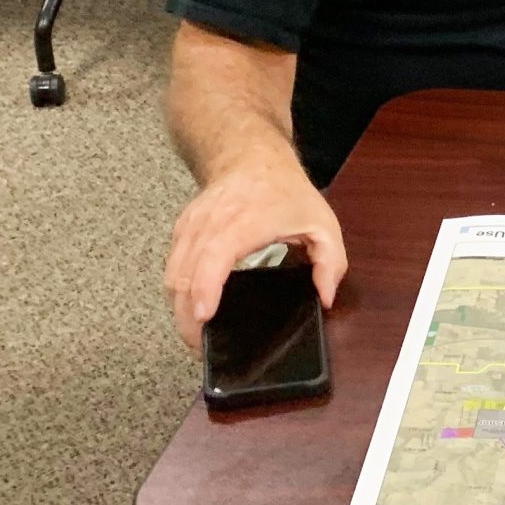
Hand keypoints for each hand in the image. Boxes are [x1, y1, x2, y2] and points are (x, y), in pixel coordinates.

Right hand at [162, 157, 347, 351]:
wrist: (253, 158)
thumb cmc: (287, 193)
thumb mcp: (323, 224)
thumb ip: (331, 263)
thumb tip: (325, 298)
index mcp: (243, 222)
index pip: (214, 258)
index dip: (205, 290)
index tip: (205, 317)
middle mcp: (209, 224)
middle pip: (184, 274)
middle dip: (188, 316)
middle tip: (202, 347)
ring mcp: (191, 226)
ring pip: (173, 273)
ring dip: (179, 306)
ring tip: (196, 334)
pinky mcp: (182, 230)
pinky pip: (172, 265)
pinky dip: (178, 290)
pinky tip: (192, 308)